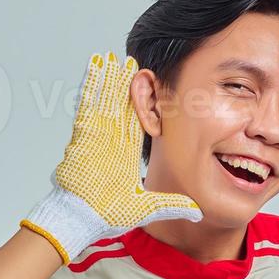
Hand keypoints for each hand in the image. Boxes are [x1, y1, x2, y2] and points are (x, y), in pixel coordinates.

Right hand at [19, 51, 201, 264]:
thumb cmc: (106, 215)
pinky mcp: (82, 135)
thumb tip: (198, 213)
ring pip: (104, 100)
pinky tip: (95, 66)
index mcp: (124, 154)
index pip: (136, 123)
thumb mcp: (147, 208)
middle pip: (120, 106)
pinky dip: (91, 85)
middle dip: (124, 85)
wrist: (81, 220)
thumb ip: (172, 205)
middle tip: (131, 62)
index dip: (142, 104)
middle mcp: (110, 141)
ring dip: (108, 79)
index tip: (148, 87)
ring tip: (111, 57)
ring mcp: (95, 136)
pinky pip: (87, 104)